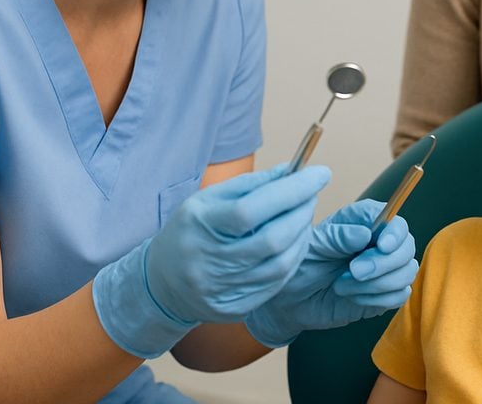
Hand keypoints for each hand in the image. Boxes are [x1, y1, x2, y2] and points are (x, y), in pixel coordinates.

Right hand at [93, 163, 329, 357]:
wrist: (162, 284)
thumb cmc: (191, 231)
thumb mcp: (207, 199)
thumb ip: (249, 185)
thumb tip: (291, 172)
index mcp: (200, 226)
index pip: (251, 209)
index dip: (291, 191)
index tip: (319, 174)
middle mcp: (210, 261)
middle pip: (271, 239)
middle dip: (302, 211)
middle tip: (312, 193)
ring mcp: (223, 289)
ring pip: (280, 265)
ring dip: (302, 235)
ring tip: (304, 215)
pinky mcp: (236, 308)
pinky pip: (277, 283)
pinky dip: (293, 258)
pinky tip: (294, 241)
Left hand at [245, 199, 418, 347]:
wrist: (290, 300)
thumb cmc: (300, 265)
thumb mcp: (312, 246)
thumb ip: (337, 237)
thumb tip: (364, 234)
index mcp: (363, 222)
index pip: (395, 221)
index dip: (395, 233)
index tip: (382, 246)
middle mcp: (379, 243)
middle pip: (407, 247)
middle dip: (383, 263)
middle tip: (353, 272)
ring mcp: (385, 269)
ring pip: (407, 272)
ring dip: (376, 283)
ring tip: (342, 285)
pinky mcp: (384, 293)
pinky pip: (399, 296)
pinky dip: (376, 299)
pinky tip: (352, 297)